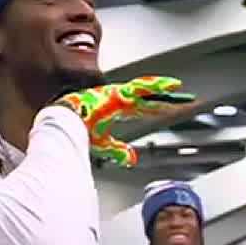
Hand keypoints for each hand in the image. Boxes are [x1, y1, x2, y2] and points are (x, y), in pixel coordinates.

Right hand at [55, 76, 195, 166]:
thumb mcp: (102, 144)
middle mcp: (120, 98)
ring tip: (178, 88)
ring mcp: (120, 93)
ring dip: (162, 88)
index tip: (168, 108)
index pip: (141, 108)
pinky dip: (155, 85)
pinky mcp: (119, 92)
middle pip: (148, 97)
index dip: (155, 108)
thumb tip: (131, 159)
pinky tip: (168, 85)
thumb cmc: (76, 127)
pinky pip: (141, 87)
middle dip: (164, 98)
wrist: (63, 119)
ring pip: (146, 88)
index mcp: (116, 108)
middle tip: (182, 96)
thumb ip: (117, 150)